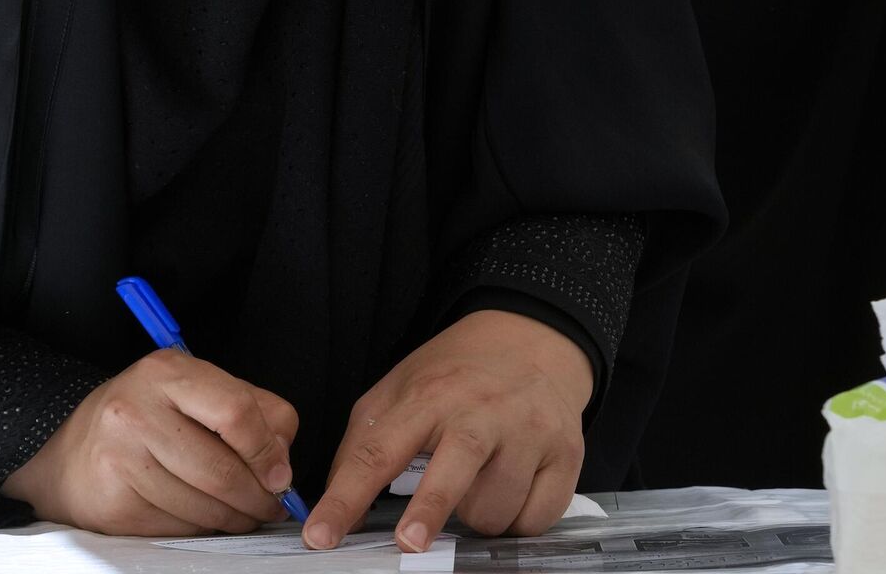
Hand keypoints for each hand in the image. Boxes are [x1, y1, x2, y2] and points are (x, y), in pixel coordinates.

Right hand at [2, 349, 300, 535]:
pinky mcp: (114, 502)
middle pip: (223, 470)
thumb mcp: (194, 392)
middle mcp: (138, 409)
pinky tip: (202, 517)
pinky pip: (180, 528)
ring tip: (242, 514)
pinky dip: (202, 529)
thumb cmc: (146, 419)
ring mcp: (121, 457)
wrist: (68, 453)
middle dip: (258, 498)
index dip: (267, 451)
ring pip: (205, 506)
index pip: (236, 412)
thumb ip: (250, 411)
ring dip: (235, 519)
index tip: (280, 475)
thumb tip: (282, 460)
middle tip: (270, 505)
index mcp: (166, 372)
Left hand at [304, 309, 591, 553]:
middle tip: (409, 542)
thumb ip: (363, 446)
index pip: (375, 452)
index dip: (345, 498)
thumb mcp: (397, 392)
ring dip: (476, 518)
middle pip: (452, 469)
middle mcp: (478, 411)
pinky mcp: (566, 454)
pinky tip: (511, 490)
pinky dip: (516, 521)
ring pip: (494, 510)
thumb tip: (341, 511)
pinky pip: (535, 520)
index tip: (320, 536)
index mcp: (425, 397)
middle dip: (429, 509)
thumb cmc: (453, 376)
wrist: (531, 342)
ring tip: (474, 487)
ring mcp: (527, 432)